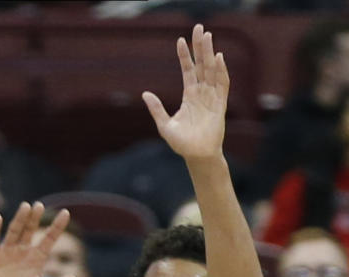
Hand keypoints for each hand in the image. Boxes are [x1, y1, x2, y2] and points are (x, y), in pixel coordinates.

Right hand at [0, 202, 76, 276]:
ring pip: (14, 231)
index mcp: (36, 259)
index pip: (49, 239)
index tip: (66, 213)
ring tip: (26, 206)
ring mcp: (6, 252)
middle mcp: (22, 251)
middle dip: (34, 218)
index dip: (57, 227)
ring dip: (19, 219)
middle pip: (30, 230)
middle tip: (39, 206)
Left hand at [143, 24, 227, 161]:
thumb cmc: (182, 144)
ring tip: (208, 36)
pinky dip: (221, 71)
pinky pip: (222, 84)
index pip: (188, 70)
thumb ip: (157, 109)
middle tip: (199, 27)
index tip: (180, 40)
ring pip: (212, 70)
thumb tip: (145, 93)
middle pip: (201, 64)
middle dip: (200, 46)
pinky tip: (219, 58)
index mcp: (189, 95)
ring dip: (210, 53)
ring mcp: (212, 97)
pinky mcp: (220, 104)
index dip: (185, 55)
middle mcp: (202, 92)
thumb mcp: (165, 125)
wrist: (197, 156)